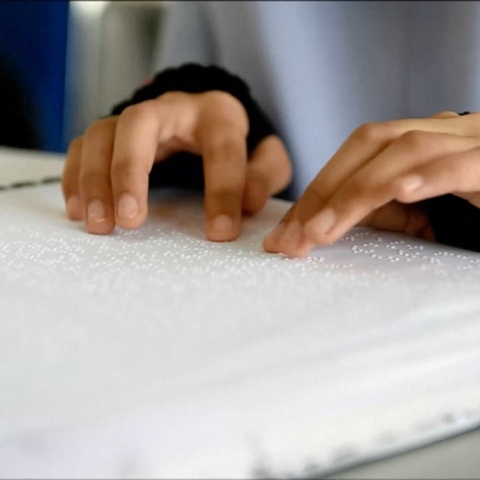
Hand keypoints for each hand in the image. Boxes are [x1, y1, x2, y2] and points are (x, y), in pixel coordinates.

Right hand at [62, 91, 291, 240]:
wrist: (206, 115)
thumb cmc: (237, 142)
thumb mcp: (265, 156)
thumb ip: (264, 175)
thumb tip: (248, 202)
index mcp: (218, 115)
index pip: (222, 149)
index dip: (223, 191)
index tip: (220, 234)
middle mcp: (172, 109)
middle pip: (138, 123)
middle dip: (129, 171)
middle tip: (129, 221)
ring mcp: (137, 118)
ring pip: (102, 134)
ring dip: (94, 180)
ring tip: (99, 224)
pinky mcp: (114, 133)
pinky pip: (83, 146)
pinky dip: (76, 177)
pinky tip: (79, 210)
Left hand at [263, 111, 479, 256]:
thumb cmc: (478, 213)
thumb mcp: (425, 214)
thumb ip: (385, 210)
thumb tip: (331, 220)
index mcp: (419, 144)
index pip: (354, 156)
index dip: (314, 194)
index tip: (285, 236)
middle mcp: (442, 133)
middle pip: (367, 144)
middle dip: (322, 194)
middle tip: (291, 241)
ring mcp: (473, 142)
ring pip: (404, 149)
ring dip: (355, 193)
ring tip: (320, 233)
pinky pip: (464, 162)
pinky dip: (431, 175)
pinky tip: (401, 192)